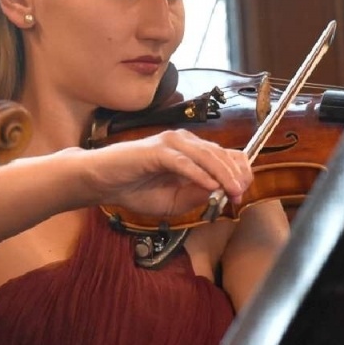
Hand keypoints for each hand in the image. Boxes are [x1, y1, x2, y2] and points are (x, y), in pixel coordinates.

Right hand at [80, 129, 252, 219]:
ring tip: (232, 191)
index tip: (241, 194)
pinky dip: (199, 174)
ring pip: (206, 155)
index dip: (239, 173)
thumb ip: (196, 196)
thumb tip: (219, 191)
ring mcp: (170, 144)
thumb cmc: (134, 190)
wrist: (102, 184)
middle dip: (235, 175)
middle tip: (239, 195)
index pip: (226, 155)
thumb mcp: (173, 202)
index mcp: (191, 152)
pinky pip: (184, 162)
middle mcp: (184, 142)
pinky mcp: (156, 150)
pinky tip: (210, 186)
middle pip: (221, 154)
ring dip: (222, 174)